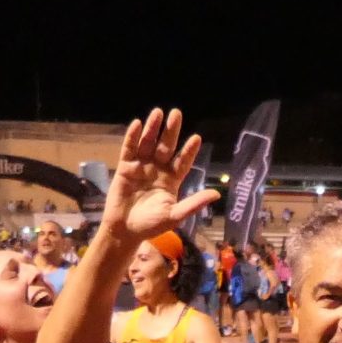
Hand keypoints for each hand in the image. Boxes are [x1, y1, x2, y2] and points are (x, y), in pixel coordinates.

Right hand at [103, 109, 218, 241]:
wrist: (124, 230)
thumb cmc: (151, 225)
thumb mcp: (175, 215)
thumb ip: (194, 204)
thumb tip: (216, 195)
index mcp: (172, 180)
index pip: (182, 161)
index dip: (189, 151)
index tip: (196, 138)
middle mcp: (158, 169)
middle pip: (166, 146)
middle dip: (171, 131)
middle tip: (176, 113)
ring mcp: (141, 166)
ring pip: (148, 143)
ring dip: (153, 129)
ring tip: (158, 112)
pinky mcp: (125, 167)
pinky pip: (129, 149)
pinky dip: (133, 137)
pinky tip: (138, 124)